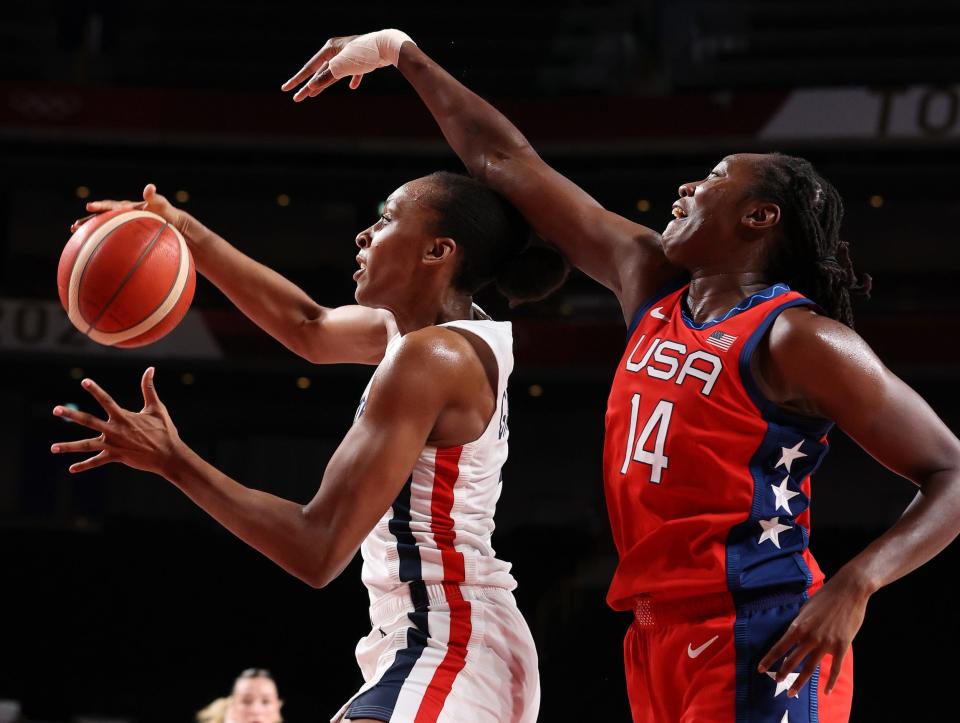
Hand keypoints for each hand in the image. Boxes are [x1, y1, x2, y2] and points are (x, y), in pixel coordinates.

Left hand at [51, 368, 183, 477]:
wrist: (168, 455)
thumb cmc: (165, 431)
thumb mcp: (157, 408)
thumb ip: (149, 388)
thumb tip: (150, 368)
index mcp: (124, 417)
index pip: (106, 400)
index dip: (95, 390)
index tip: (84, 381)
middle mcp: (115, 430)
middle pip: (88, 421)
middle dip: (71, 415)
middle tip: (56, 410)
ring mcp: (113, 444)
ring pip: (86, 445)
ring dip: (69, 446)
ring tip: (53, 448)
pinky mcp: (115, 457)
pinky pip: (97, 461)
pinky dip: (84, 465)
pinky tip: (72, 469)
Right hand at [70, 183, 187, 236]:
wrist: (172, 222)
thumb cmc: (167, 213)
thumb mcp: (162, 204)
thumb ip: (155, 197)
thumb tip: (149, 187)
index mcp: (128, 207)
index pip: (112, 206)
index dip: (101, 206)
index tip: (89, 207)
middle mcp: (122, 214)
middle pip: (102, 217)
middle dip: (88, 221)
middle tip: (74, 226)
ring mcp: (123, 223)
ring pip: (103, 226)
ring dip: (90, 230)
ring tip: (76, 234)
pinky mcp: (126, 232)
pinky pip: (111, 235)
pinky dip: (101, 240)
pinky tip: (94, 251)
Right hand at [281, 29, 413, 100]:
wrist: (387, 46)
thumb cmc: (363, 54)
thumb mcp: (342, 66)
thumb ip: (326, 76)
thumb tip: (312, 85)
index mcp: (329, 49)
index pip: (310, 68)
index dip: (297, 80)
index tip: (285, 89)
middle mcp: (337, 51)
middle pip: (319, 72)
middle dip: (308, 86)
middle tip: (297, 98)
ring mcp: (349, 56)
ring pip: (333, 73)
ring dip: (324, 84)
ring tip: (312, 94)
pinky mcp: (362, 61)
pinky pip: (354, 72)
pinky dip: (353, 79)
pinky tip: (353, 87)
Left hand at [758, 571, 869, 695]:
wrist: (849, 591)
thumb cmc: (826, 597)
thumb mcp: (805, 608)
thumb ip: (799, 624)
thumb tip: (793, 635)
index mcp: (798, 626)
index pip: (779, 647)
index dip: (769, 660)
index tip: (760, 669)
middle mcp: (809, 637)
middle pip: (792, 660)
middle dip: (782, 674)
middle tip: (776, 683)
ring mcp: (826, 643)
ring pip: (810, 668)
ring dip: (800, 682)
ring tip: (792, 692)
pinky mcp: (841, 646)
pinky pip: (835, 669)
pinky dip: (830, 682)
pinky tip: (827, 692)